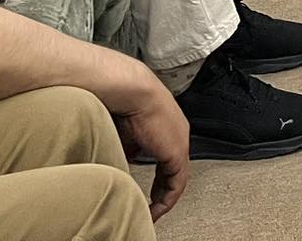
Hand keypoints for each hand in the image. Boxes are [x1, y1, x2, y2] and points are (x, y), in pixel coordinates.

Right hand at [115, 81, 191, 220]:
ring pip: (176, 178)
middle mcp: (178, 133)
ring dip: (164, 198)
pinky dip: (167, 199)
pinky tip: (156, 210)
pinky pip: (177, 184)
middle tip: (151, 207)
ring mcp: (180, 142)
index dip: (157, 178)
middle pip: (172, 169)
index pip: (166, 157)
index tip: (148, 192)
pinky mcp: (177, 152)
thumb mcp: (124, 132)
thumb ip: (127, 150)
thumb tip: (120, 167)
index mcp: (166, 125)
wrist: (131, 89)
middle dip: (161, 190)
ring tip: (152, 213)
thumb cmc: (122, 101)